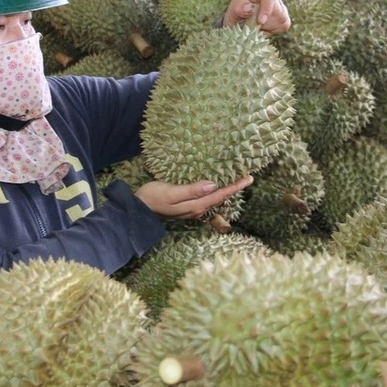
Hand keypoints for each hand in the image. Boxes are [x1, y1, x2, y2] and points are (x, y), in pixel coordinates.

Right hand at [134, 176, 253, 219]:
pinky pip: (206, 198)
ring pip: (214, 199)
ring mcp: (192, 209)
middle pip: (220, 198)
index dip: (235, 186)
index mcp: (196, 205)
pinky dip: (215, 191)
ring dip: (226, 190)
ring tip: (236, 180)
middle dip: (234, 188)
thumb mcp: (171, 192)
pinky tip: (216, 186)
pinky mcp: (187, 206)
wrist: (138, 209)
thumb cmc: (152, 197)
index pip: (220, 195)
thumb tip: (213, 185)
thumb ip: (192, 190)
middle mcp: (197, 209)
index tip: (248, 178)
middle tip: (247, 177)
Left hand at [222, 0, 290, 34]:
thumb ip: (238, 10)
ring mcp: (279, 5)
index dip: (267, 9)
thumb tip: (249, 8)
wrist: (240, 24)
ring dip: (268, 27)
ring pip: (281, 19)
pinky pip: (283, 26)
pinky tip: (263, 28)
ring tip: (257, 27)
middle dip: (265, 23)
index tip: (260, 22)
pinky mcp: (284, 17)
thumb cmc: (235, 16)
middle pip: (277, 10)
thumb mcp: (232, 13)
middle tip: (253, 27)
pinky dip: (273, 31)